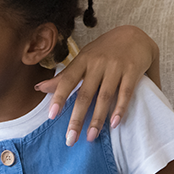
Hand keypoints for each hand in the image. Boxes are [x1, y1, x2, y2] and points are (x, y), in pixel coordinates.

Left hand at [35, 25, 157, 145]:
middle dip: (77, 118)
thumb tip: (38, 88)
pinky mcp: (133, 71)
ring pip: (105, 96)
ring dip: (97, 118)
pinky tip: (114, 123)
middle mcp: (97, 63)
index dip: (58, 97)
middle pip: (85, 94)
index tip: (51, 116)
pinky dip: (120, 108)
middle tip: (70, 139)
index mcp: (83, 60)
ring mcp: (115, 67)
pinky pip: (126, 93)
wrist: (135, 34)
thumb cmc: (104, 50)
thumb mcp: (83, 58)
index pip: (67, 80)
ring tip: (90, 136)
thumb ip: (64, 76)